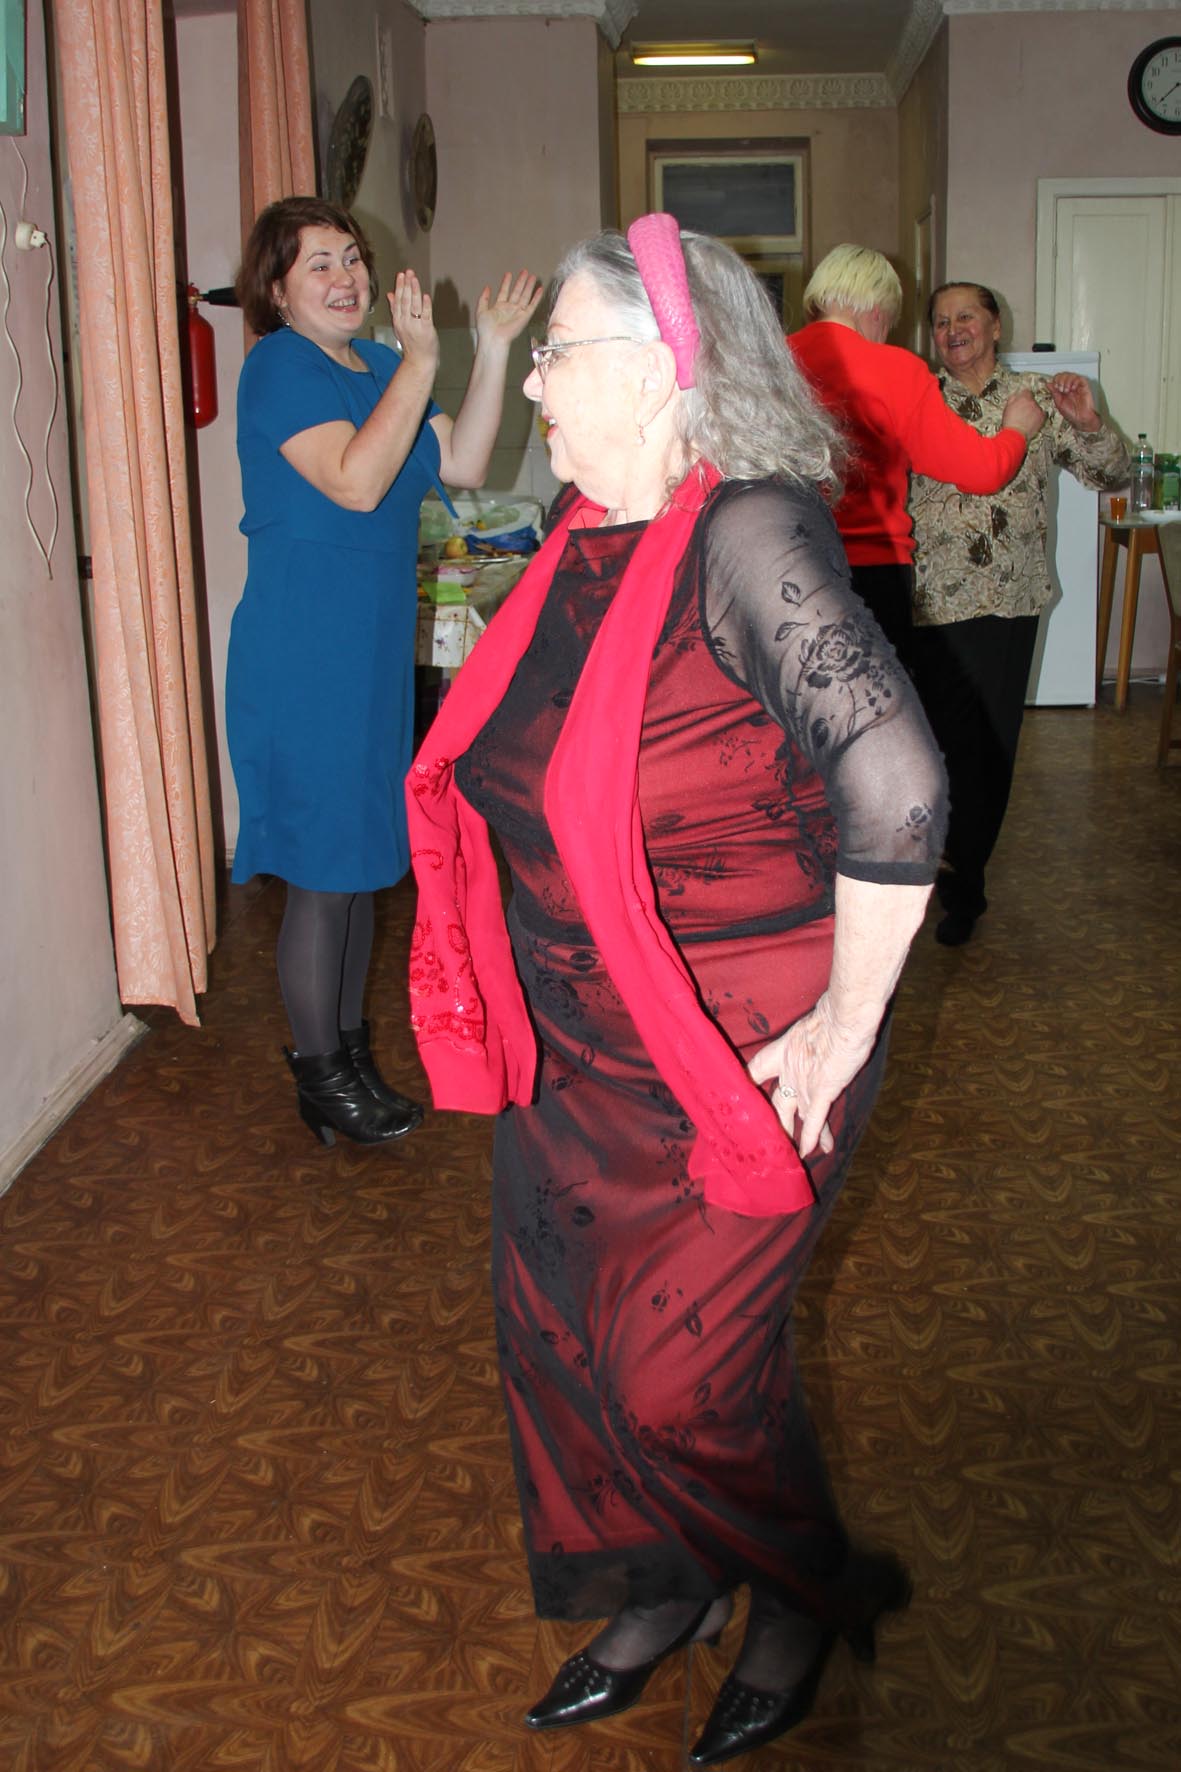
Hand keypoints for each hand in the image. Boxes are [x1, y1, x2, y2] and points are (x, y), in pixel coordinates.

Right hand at [387, 271, 438, 368]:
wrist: (419, 360)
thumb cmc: (411, 344)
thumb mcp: (399, 326)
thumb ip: (395, 309)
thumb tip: (390, 294)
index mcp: (398, 320)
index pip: (397, 300)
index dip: (399, 286)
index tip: (401, 275)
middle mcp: (405, 322)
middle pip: (404, 300)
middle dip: (406, 285)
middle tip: (408, 272)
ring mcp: (415, 326)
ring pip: (414, 305)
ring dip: (414, 291)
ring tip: (415, 279)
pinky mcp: (426, 330)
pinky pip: (426, 315)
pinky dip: (425, 305)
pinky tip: (425, 296)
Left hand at [474, 270, 543, 349]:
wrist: (493, 339)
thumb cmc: (486, 329)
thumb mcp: (481, 310)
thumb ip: (483, 298)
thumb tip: (487, 287)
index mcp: (499, 307)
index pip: (504, 291)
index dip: (506, 282)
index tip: (509, 274)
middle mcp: (510, 309)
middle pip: (517, 292)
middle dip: (521, 281)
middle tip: (524, 271)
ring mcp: (518, 312)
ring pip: (525, 296)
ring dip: (529, 286)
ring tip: (533, 276)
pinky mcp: (525, 317)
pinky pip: (532, 305)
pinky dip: (536, 297)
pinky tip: (540, 289)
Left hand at [747, 992, 877, 1159]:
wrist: (847, 1018)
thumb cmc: (836, 1016)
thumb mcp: (817, 1024)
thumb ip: (814, 1034)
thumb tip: (822, 1031)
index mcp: (783, 1051)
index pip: (756, 1070)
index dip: (748, 1083)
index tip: (740, 1096)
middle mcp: (790, 1070)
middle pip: (775, 1101)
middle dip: (773, 1121)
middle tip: (764, 1139)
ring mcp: (805, 1083)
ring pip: (794, 1115)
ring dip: (792, 1136)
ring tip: (787, 1155)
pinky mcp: (823, 1092)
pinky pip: (815, 1120)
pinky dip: (811, 1137)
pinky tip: (806, 1152)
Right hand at [1000, 387, 1045, 441]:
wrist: (1015, 434)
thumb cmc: (1010, 423)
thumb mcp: (1007, 407)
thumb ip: (1013, 398)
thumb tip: (1016, 395)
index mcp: (1023, 398)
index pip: (1027, 391)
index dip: (1024, 396)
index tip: (1023, 401)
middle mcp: (1032, 402)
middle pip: (1032, 400)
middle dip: (1028, 405)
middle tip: (1022, 412)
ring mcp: (1038, 409)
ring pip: (1037, 408)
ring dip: (1033, 411)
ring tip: (1026, 419)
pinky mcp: (1042, 417)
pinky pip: (1041, 415)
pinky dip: (1038, 417)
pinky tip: (1031, 422)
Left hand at [1046, 372, 1101, 432]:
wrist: (1080, 418)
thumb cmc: (1071, 413)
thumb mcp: (1058, 402)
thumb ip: (1054, 392)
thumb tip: (1048, 384)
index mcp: (1063, 389)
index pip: (1058, 377)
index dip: (1056, 379)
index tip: (1055, 386)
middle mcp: (1070, 386)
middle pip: (1064, 374)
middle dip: (1061, 380)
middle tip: (1060, 389)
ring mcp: (1077, 386)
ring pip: (1072, 375)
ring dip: (1067, 381)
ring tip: (1067, 390)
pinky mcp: (1085, 387)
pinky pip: (1081, 379)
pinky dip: (1075, 381)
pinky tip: (1073, 388)